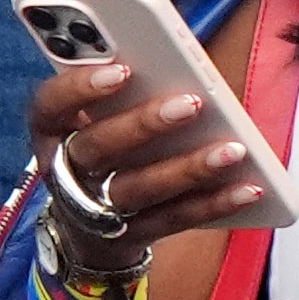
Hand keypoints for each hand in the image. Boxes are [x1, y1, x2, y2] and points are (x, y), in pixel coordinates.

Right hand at [27, 64, 262, 276]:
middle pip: (98, 147)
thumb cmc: (105, 148)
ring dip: (190, 168)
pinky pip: (176, 219)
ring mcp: (97, 209)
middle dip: (145, 124)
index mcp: (52, 130)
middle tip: (192, 103)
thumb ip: (124, 89)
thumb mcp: (97, 116)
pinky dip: (215, 203)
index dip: (79, 87)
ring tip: (234, 150)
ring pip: (141, 187)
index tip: (122, 70)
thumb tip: (181, 64)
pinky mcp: (133, 235)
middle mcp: (67, 170)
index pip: (49, 104)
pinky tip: (248, 188)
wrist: (87, 230)